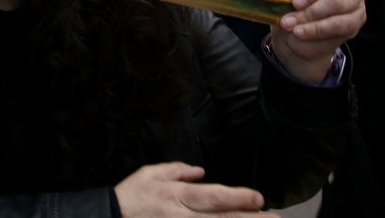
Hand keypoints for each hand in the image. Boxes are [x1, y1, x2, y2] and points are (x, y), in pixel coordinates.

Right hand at [114, 162, 270, 216]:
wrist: (110, 217)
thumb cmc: (130, 197)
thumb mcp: (149, 174)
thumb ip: (176, 171)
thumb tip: (199, 172)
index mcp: (177, 196)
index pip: (214, 197)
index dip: (238, 197)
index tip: (258, 197)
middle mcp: (182, 216)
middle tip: (274, 217)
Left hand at [271, 0, 366, 81]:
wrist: (293, 35)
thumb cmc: (289, 3)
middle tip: (296, 1)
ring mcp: (355, 1)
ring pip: (338, 2)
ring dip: (310, 13)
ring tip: (289, 22)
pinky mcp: (354, 23)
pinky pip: (338, 25)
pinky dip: (315, 29)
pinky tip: (299, 31)